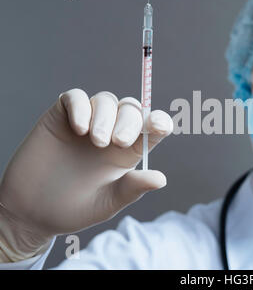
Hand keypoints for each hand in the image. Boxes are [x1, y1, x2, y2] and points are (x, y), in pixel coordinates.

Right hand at [0, 89, 172, 258]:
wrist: (33, 211)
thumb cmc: (76, 208)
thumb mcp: (108, 202)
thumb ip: (133, 188)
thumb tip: (161, 179)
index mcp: (128, 151)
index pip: (151, 127)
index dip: (159, 122)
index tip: (160, 127)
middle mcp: (111, 132)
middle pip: (131, 109)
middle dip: (129, 122)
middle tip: (118, 143)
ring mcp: (87, 122)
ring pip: (106, 100)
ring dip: (106, 116)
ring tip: (96, 141)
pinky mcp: (61, 117)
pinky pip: (75, 98)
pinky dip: (81, 107)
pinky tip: (80, 129)